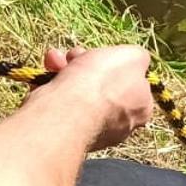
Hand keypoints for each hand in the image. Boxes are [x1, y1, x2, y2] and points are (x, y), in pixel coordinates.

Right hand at [27, 45, 155, 150]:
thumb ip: (138, 57)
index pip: (131, 83)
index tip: (101, 53)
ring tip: (54, 59)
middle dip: (84, 63)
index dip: (114, 63)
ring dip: (63, 69)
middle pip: (101, 85)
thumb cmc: (104, 82)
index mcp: (140, 107)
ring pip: (77, 92)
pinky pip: (58, 104)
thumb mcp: (133, 56)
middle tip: (73, 54)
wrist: (67, 111)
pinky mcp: (64, 132)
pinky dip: (51, 86)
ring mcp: (90, 129)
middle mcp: (118, 123)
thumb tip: (136, 60)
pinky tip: (44, 76)